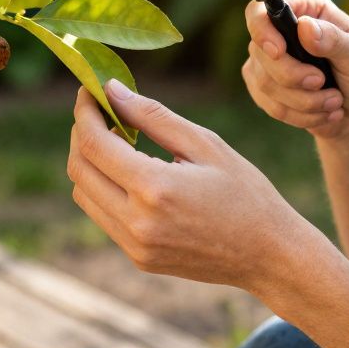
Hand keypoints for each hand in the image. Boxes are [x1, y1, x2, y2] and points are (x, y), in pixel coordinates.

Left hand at [67, 81, 320, 291]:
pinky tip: (129, 170)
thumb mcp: (205, 143)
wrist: (270, 255)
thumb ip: (152, 116)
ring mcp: (134, 245)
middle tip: (100, 110)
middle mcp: (137, 222)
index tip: (88, 88)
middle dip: (81, 133)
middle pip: (79, 168)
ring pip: (83, 193)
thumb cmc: (245, 192)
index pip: (94, 143)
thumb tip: (111, 89)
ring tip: (117, 138)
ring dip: (89, 161)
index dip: (84, 111)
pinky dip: (103, 186)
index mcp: (154, 189)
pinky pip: (101, 215)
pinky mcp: (138, 258)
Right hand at [243, 0, 348, 140]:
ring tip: (334, 102)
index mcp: (305, 8)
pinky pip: (268, 104)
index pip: (262, 9)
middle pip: (259, 50)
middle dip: (292, 76)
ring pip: (264, 82)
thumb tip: (305, 27)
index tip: (279, 52)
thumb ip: (334, 41)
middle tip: (322, 83)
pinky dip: (298, 114)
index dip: (262, 29)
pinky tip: (321, 112)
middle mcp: (281, 28)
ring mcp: (267, 59)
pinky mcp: (263, 85)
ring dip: (303, 101)